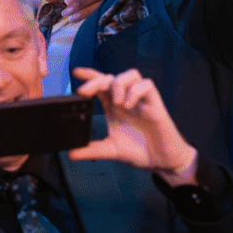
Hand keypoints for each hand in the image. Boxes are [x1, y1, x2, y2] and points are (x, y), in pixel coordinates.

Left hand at [68, 68, 197, 186]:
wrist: (162, 161)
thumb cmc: (139, 151)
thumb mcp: (111, 150)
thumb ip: (91, 150)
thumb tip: (71, 153)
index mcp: (113, 107)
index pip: (101, 84)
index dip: (90, 75)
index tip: (76, 72)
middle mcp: (125, 99)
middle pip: (111, 77)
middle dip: (96, 80)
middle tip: (84, 92)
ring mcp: (141, 100)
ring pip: (130, 74)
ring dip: (118, 84)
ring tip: (115, 102)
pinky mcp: (155, 103)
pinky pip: (146, 85)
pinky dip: (135, 91)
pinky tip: (129, 104)